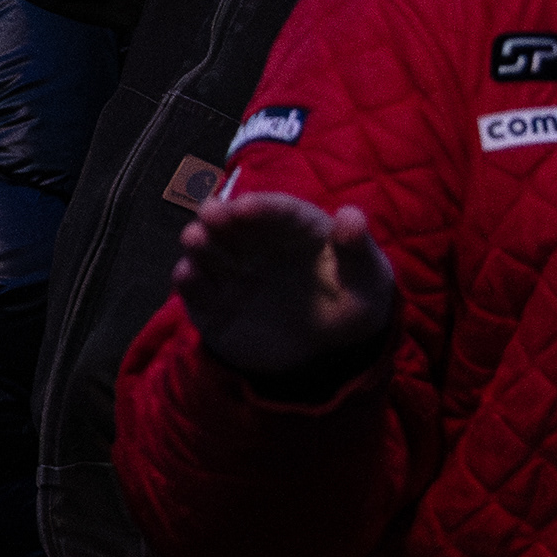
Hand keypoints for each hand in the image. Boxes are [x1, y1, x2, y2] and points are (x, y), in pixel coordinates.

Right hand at [173, 190, 396, 378]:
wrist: (325, 349)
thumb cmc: (351, 304)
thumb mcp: (367, 284)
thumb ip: (358, 251)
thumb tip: (351, 215)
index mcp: (294, 227)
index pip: (276, 210)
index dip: (260, 206)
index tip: (245, 208)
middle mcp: (255, 241)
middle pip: (231, 221)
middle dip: (218, 214)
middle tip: (211, 215)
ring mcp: (230, 269)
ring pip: (206, 248)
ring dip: (198, 240)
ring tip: (195, 239)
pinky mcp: (211, 300)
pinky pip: (194, 287)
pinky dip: (188, 279)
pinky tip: (189, 275)